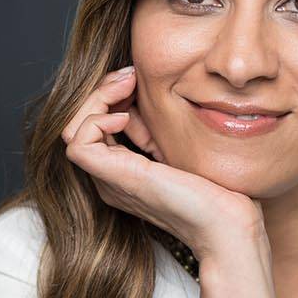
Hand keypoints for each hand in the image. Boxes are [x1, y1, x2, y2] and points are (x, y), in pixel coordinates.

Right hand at [62, 66, 259, 253]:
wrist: (226, 221)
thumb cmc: (213, 188)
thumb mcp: (174, 144)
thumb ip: (151, 125)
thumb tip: (137, 89)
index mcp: (121, 171)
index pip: (94, 125)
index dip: (109, 96)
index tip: (135, 78)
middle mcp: (108, 178)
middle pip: (78, 125)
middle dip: (100, 91)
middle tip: (129, 75)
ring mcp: (108, 180)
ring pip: (71, 131)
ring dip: (96, 99)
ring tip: (126, 86)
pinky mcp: (113, 180)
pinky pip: (78, 144)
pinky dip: (96, 120)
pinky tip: (126, 116)